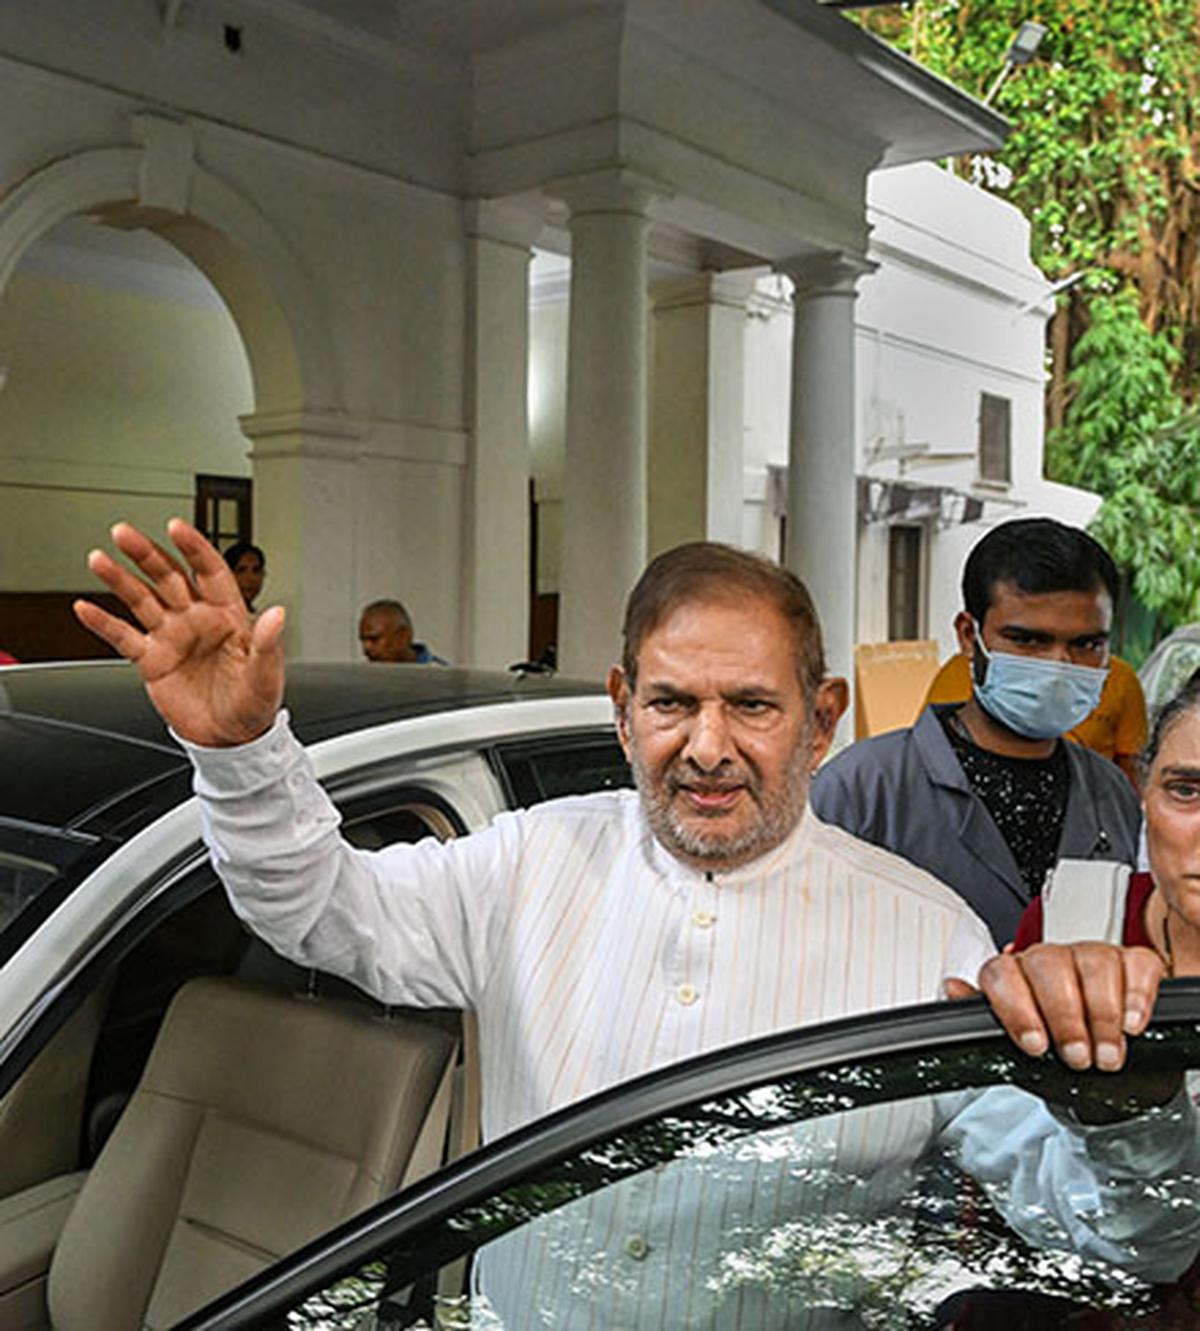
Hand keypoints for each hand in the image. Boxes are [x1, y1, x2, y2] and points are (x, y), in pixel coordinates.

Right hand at [74, 519, 284, 746]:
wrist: (231, 739)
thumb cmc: (255, 704)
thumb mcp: (267, 674)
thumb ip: (268, 643)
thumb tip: (278, 614)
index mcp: (228, 615)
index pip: (209, 572)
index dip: (194, 549)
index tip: (176, 526)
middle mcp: (196, 620)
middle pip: (168, 577)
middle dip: (146, 554)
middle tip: (123, 533)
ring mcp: (172, 637)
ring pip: (141, 600)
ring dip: (120, 580)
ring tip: (99, 560)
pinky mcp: (152, 660)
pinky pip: (124, 637)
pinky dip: (103, 623)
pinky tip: (85, 607)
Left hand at [946, 942, 1165, 1071]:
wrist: (1098, 1046)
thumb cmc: (1051, 1038)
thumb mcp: (1012, 1039)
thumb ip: (981, 1015)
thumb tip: (950, 989)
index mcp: (1014, 974)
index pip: (1001, 973)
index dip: (1017, 1009)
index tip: (1035, 1045)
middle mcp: (1050, 959)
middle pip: (1049, 967)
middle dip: (1064, 1017)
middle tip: (1077, 1057)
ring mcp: (1091, 956)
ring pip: (1092, 963)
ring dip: (1101, 1015)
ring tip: (1105, 1053)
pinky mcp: (1132, 963)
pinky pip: (1134, 965)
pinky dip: (1135, 996)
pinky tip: (1130, 1024)